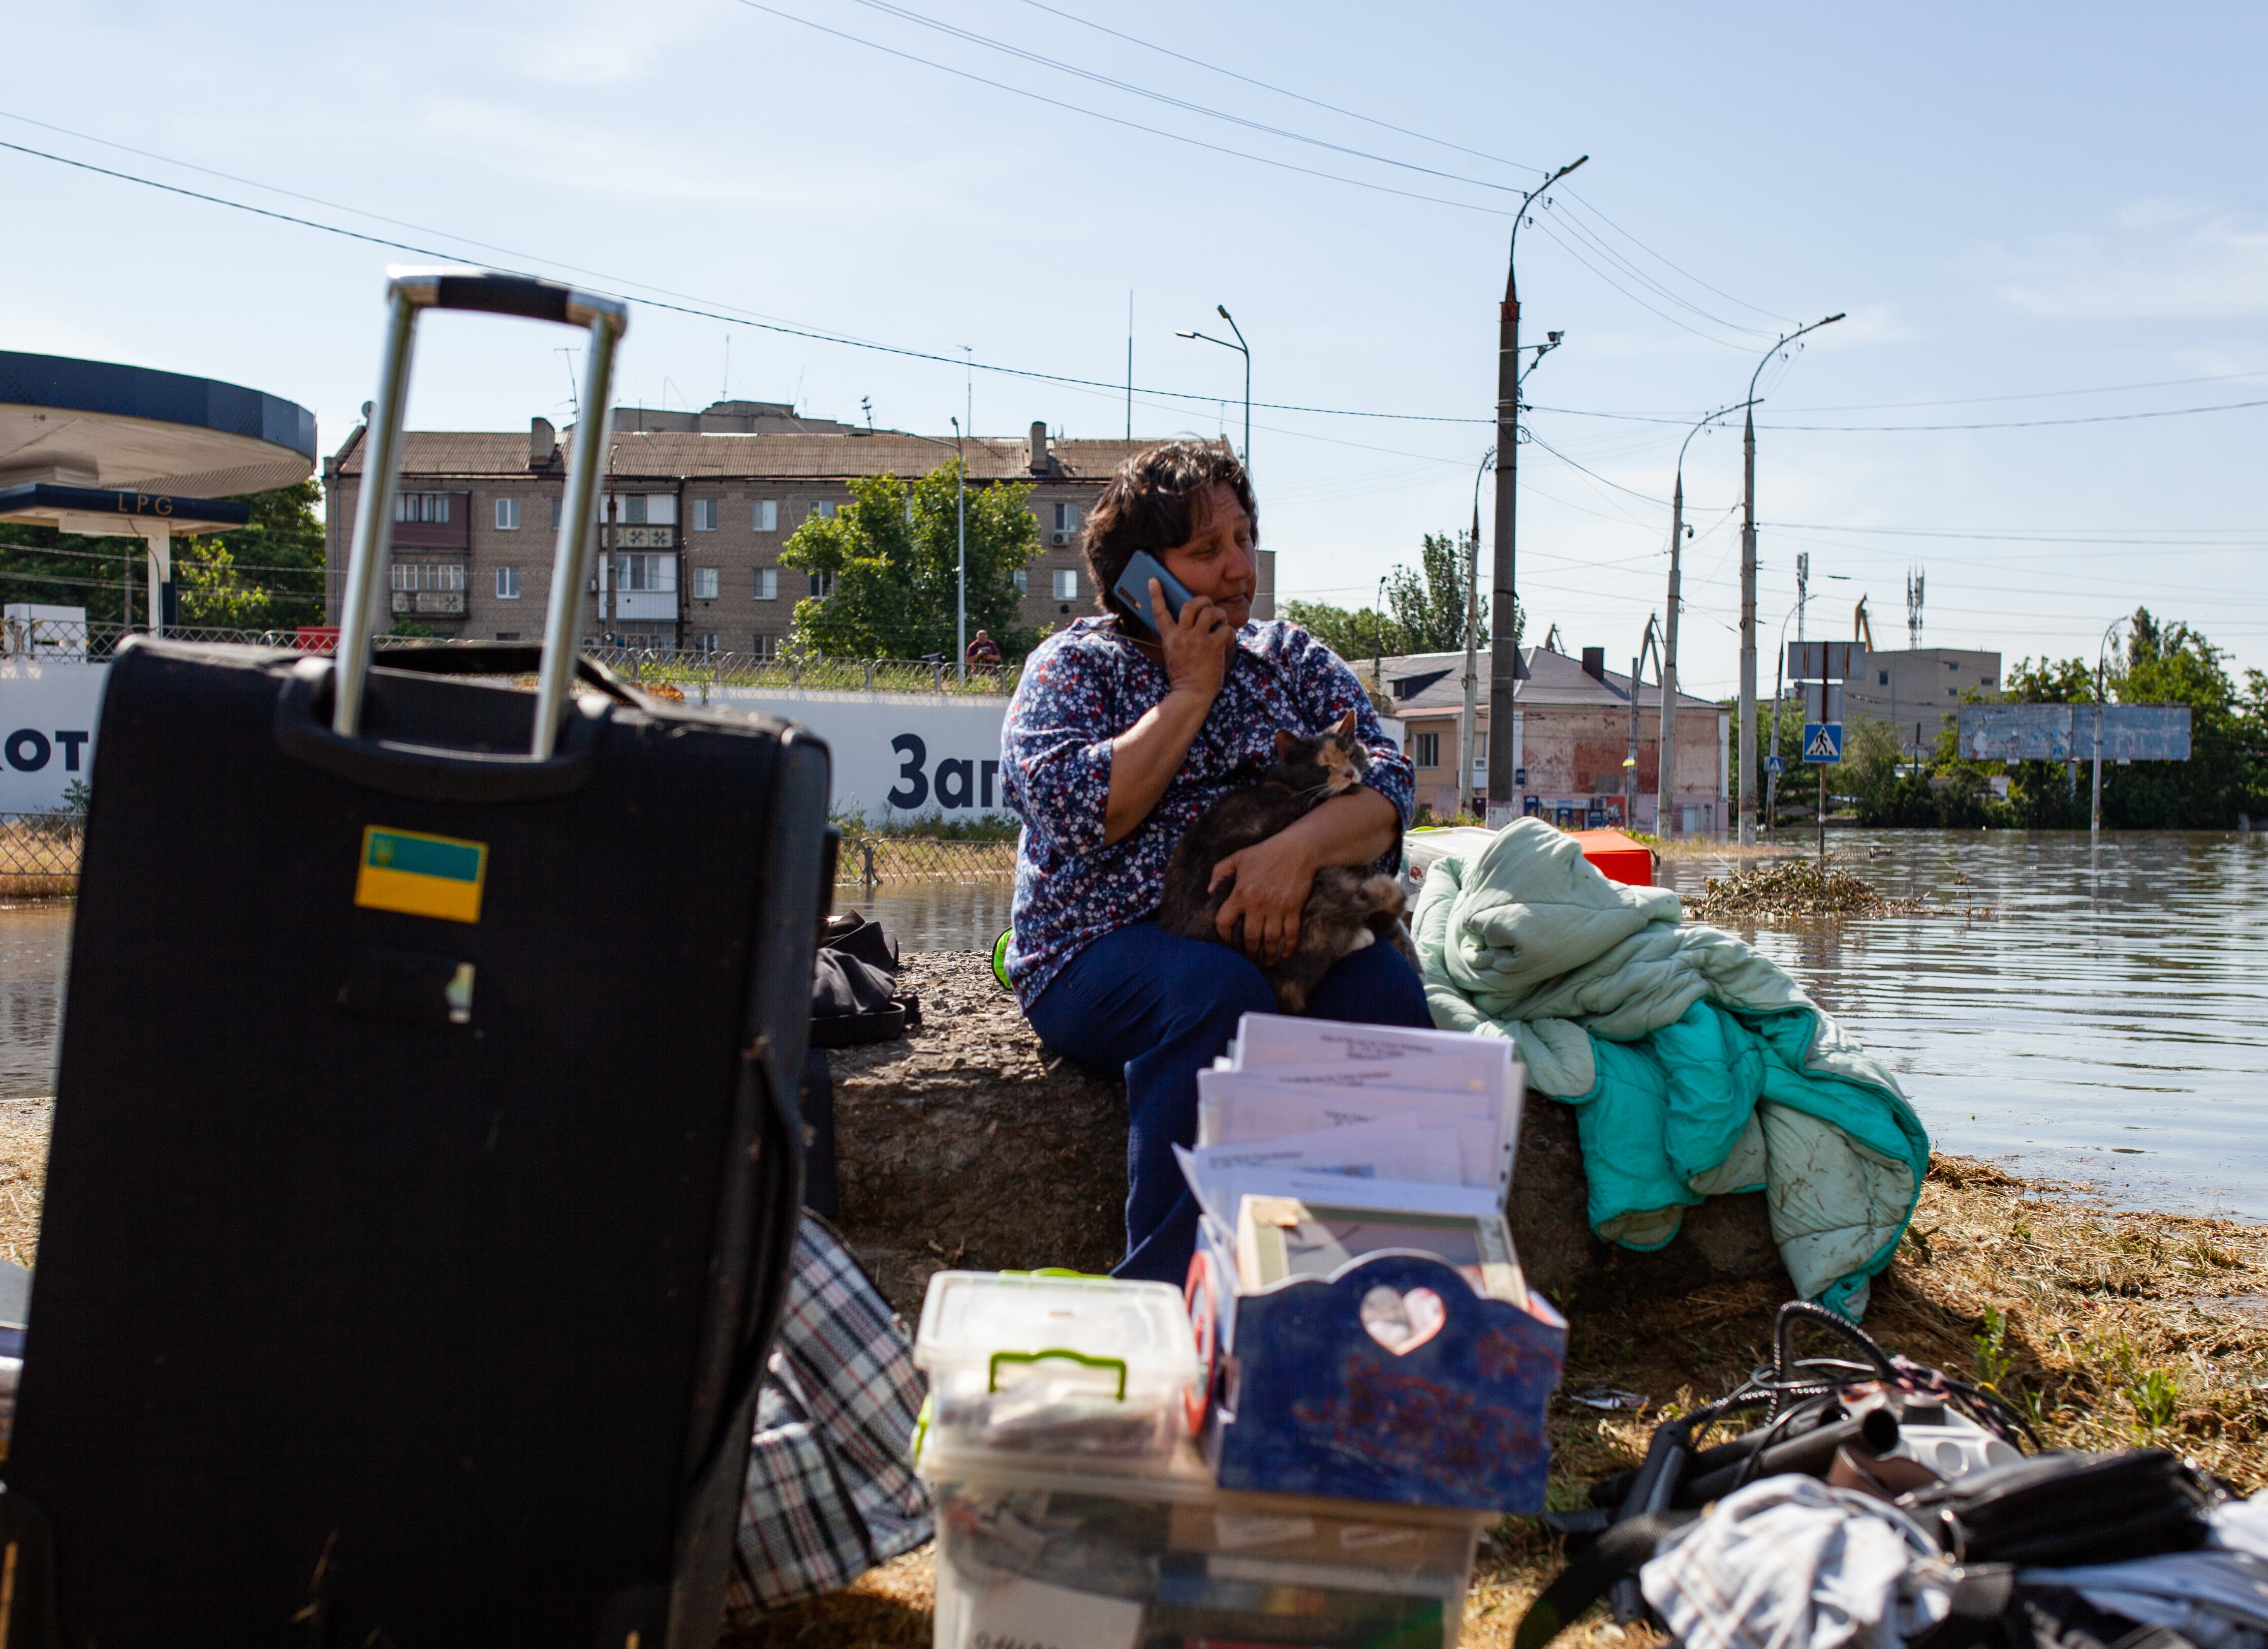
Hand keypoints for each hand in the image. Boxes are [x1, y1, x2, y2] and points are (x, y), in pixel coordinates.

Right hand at [1154, 578, 1234, 704]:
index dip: (1156, 594)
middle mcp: (1181, 636)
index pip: (1160, 612)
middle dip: (1203, 600)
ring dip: (1220, 615)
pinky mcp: (1213, 647)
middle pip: (1191, 605)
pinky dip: (1230, 632)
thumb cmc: (1185, 677)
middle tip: (1209, 606)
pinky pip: (1226, 629)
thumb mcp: (1174, 655)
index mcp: (1169, 638)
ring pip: (1211, 612)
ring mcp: (1197, 640)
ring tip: (1221, 623)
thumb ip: (1180, 638)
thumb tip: (1196, 623)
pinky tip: (1228, 640)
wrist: (1190, 696)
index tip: (1154, 580)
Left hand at [1211, 830, 1319, 962]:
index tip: (1227, 940)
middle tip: (1249, 956)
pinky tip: (1285, 954)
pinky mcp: (1293, 909)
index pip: (1224, 921)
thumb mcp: (1237, 857)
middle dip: (1249, 951)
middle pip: (1249, 937)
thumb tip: (1210, 891)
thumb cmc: (1265, 852)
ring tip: (1266, 960)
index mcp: (1240, 894)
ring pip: (1270, 940)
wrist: (1296, 849)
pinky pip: (1291, 934)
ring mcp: (1277, 909)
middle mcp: (1257, 905)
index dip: (1223, 934)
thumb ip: (1219, 872)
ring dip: (1268, 953)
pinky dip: (1289, 946)